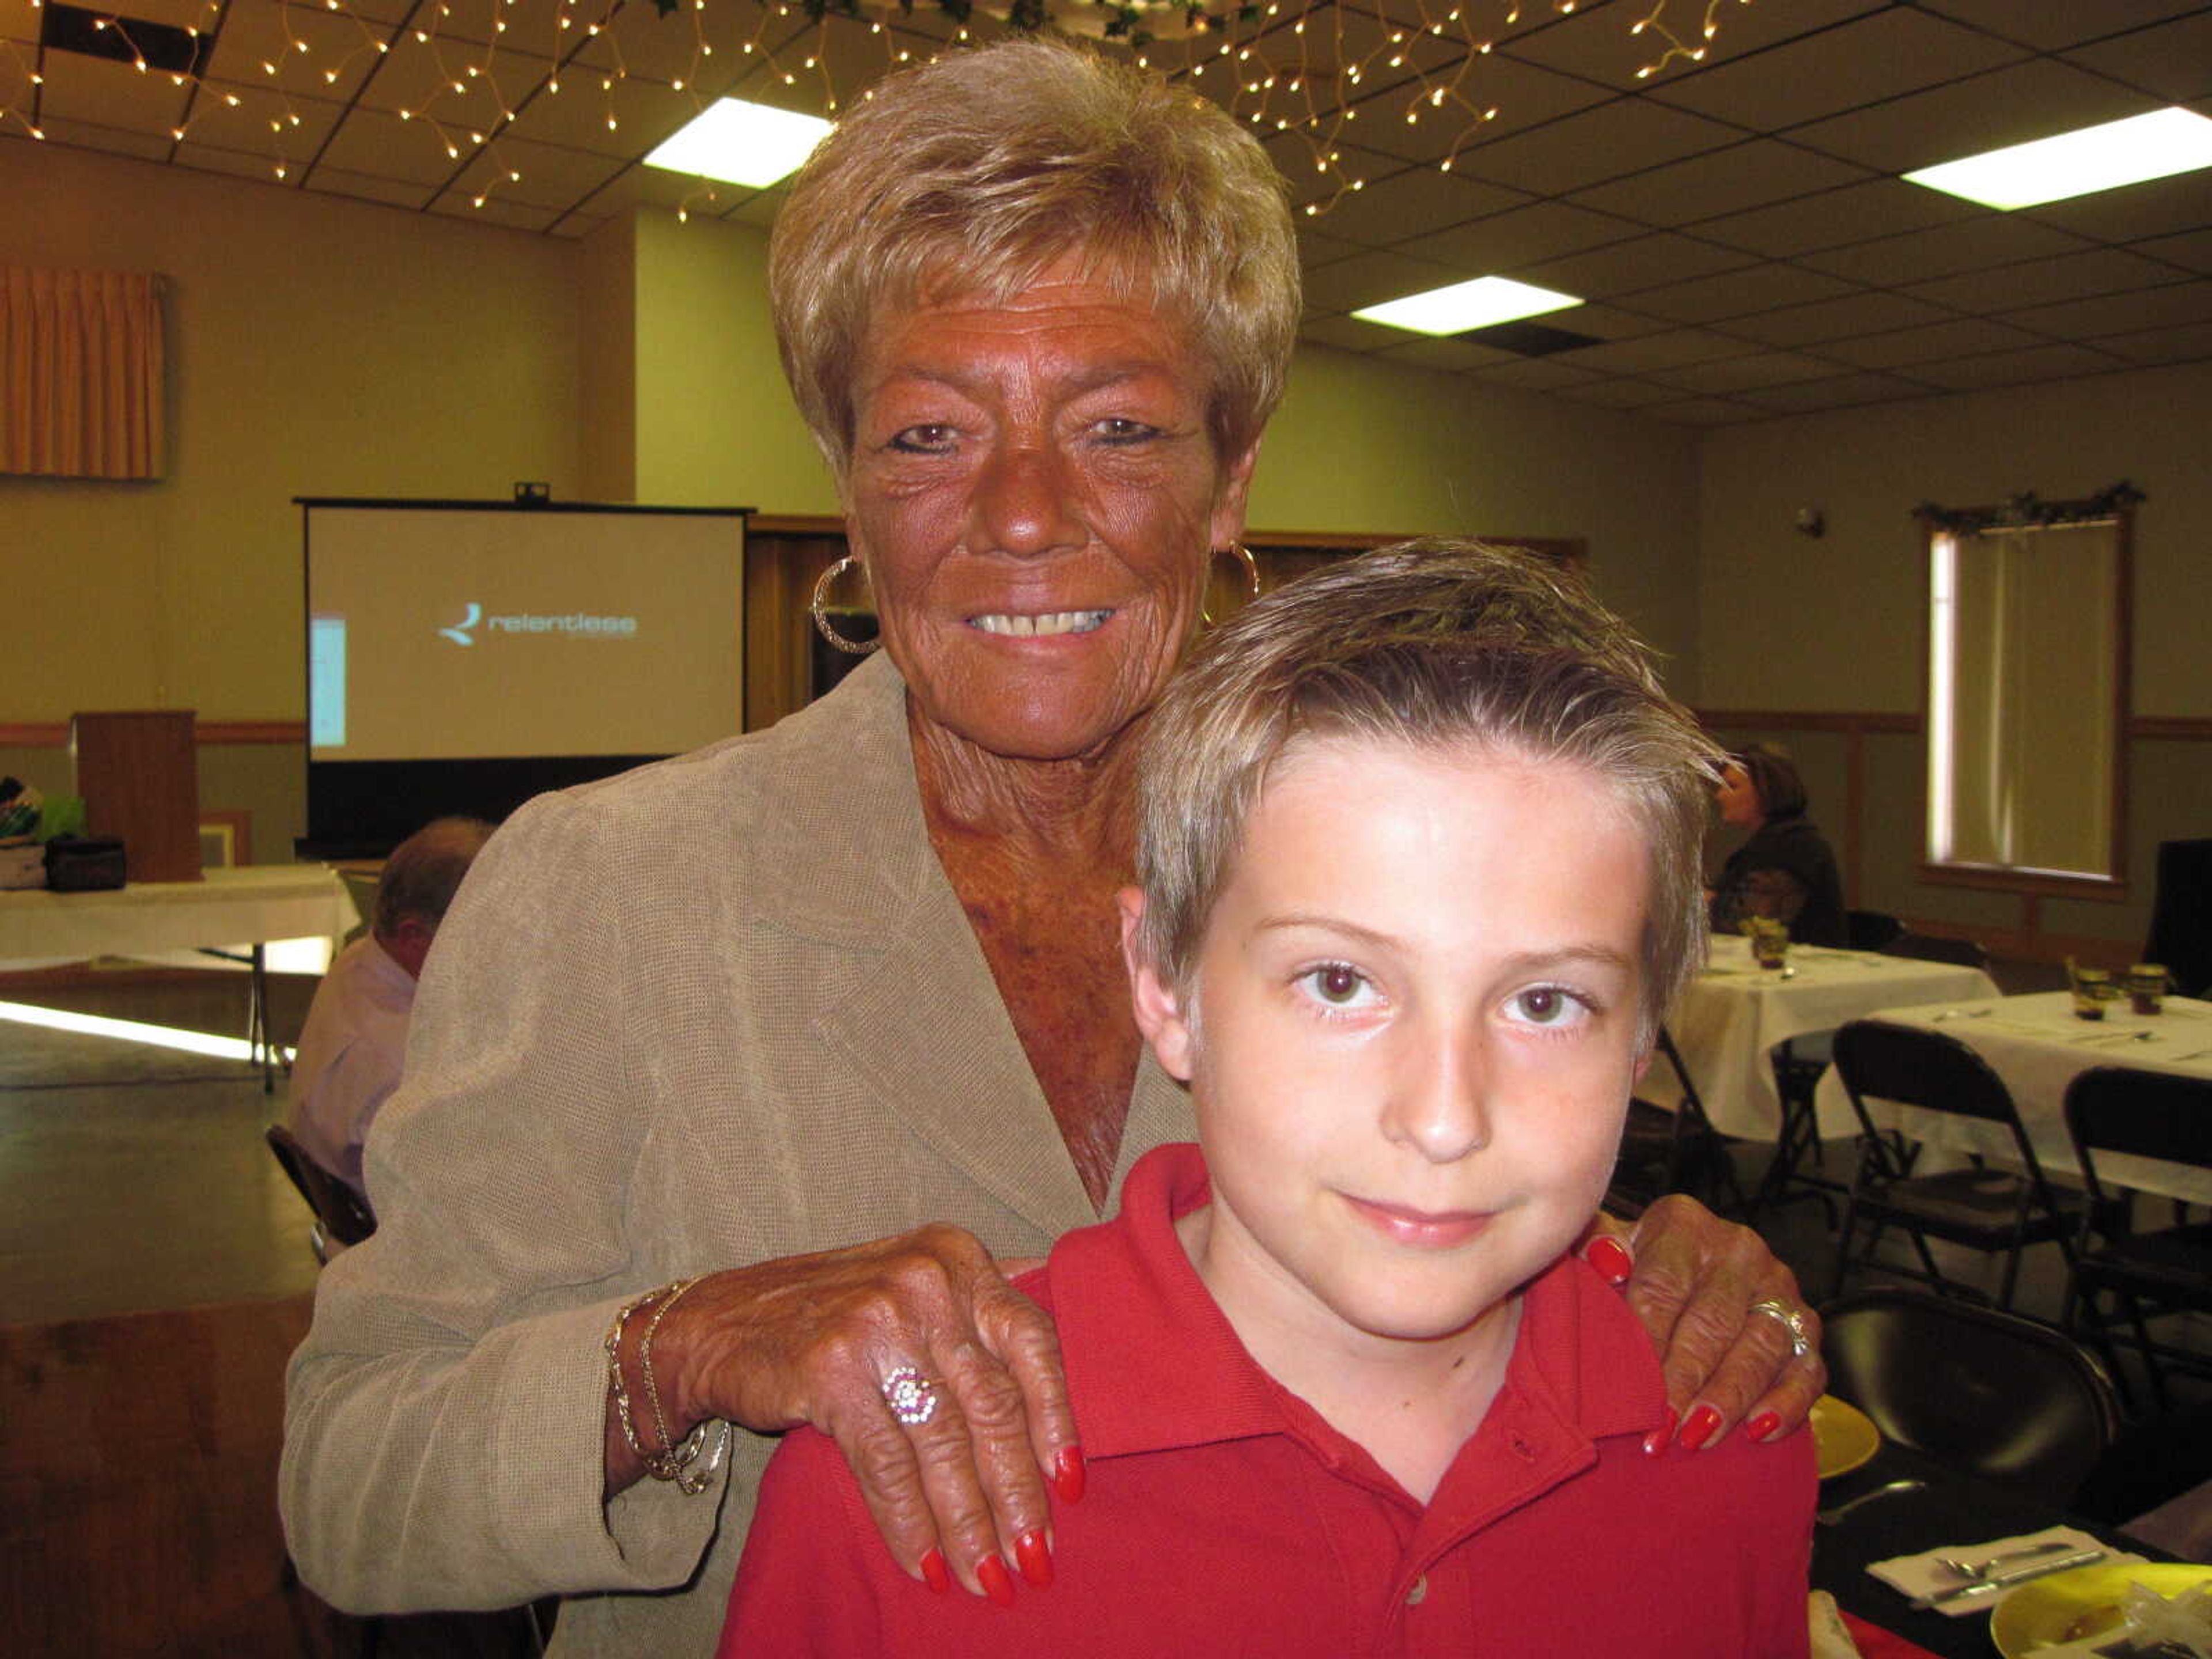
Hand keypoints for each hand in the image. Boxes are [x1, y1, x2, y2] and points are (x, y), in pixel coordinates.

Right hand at [620, 1225, 1081, 1602]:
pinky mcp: (831, 1370)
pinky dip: (908, 1522)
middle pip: (993, 1401)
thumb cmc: (831, 1314)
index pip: (1033, 1341)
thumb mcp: (911, 1284)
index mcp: (957, 1256)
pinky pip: (885, 1463)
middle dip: (1016, 1491)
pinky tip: (924, 1564)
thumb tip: (1064, 1372)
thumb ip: (978, 1311)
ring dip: (967, 1522)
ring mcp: (878, 1322)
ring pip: (942, 1442)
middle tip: (1035, 1557)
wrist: (718, 1324)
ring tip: (986, 1576)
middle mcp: (926, 1281)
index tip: (1071, 1486)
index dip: (1059, 1418)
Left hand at [1582, 1198, 1825, 1450]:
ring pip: (1762, 1347)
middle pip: (1713, 1321)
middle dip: (1685, 1380)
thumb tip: (1604, 1265)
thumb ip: (1597, 1252)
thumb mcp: (1609, 1248)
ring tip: (1698, 1437)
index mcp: (1683, 1225)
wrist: (1686, 1265)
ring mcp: (1779, 1287)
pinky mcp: (1806, 1325)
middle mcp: (1739, 1250)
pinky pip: (1807, 1369)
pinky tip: (1758, 1433)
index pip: (1663, 1287)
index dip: (1646, 1342)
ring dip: (1729, 1398)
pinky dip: (1787, 1404)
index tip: (1630, 1388)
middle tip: (1662, 1427)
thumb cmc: (1636, 1265)